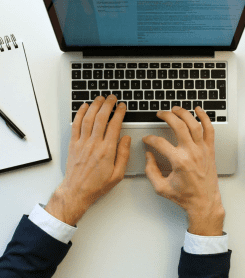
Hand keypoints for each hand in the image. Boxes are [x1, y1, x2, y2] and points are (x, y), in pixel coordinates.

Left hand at [45, 95, 130, 225]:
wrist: (77, 191)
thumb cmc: (97, 184)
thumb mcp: (118, 174)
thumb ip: (123, 155)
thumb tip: (126, 139)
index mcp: (107, 150)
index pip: (114, 125)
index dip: (119, 113)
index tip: (122, 107)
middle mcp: (94, 144)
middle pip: (101, 118)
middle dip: (108, 105)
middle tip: (112, 98)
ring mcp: (82, 143)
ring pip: (88, 118)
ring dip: (94, 106)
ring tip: (100, 98)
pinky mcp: (73, 144)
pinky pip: (75, 125)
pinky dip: (79, 114)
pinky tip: (84, 107)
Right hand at [142, 106, 224, 235]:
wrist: (204, 203)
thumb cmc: (185, 196)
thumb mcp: (161, 187)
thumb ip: (151, 170)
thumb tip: (149, 156)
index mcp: (179, 161)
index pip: (160, 143)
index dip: (150, 139)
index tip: (147, 139)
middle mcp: (191, 152)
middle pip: (178, 126)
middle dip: (167, 116)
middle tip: (160, 113)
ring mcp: (202, 150)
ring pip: (194, 124)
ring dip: (184, 113)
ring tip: (175, 109)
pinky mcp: (209, 150)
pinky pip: (210, 130)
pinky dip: (205, 118)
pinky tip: (199, 110)